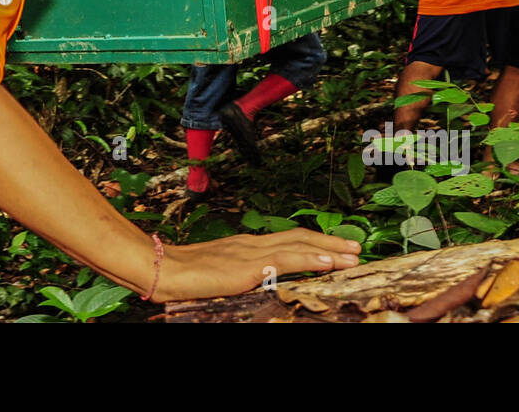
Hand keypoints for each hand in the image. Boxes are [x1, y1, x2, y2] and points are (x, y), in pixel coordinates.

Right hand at [152, 228, 361, 301]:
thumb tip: (259, 282)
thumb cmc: (184, 275)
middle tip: (356, 247)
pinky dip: (311, 257)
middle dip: (330, 241)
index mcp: (246, 246)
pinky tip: (329, 260)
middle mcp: (252, 244)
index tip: (336, 248)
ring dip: (329, 248)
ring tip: (353, 254)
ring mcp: (251, 252)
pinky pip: (286, 260)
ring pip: (299, 244)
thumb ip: (241, 275)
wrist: (162, 269)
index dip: (314, 243)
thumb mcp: (220, 274)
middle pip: (299, 237)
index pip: (287, 240)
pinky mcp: (249, 266)